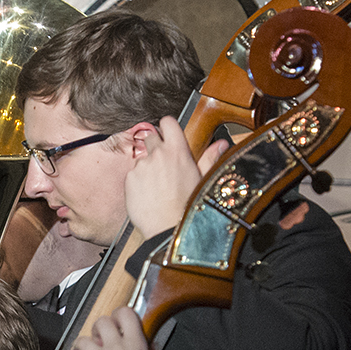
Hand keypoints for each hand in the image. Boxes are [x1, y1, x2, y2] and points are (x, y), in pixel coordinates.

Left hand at [125, 117, 229, 238]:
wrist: (168, 227)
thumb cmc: (188, 205)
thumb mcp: (203, 178)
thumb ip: (209, 157)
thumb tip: (221, 143)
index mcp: (178, 150)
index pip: (168, 122)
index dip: (167, 126)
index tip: (168, 131)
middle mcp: (157, 154)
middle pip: (150, 136)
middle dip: (155, 144)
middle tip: (163, 160)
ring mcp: (141, 166)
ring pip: (142, 158)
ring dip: (147, 166)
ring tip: (157, 184)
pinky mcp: (129, 179)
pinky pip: (132, 174)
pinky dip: (137, 181)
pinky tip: (147, 193)